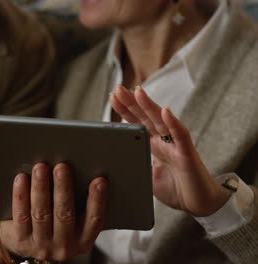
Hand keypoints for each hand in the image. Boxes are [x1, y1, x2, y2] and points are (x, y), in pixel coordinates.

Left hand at [0, 163, 107, 261]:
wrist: (29, 250)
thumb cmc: (56, 226)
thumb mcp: (73, 223)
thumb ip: (78, 203)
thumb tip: (77, 170)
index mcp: (83, 240)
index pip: (94, 220)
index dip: (97, 200)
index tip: (99, 181)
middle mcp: (64, 245)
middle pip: (64, 215)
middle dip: (63, 188)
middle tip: (62, 167)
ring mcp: (42, 245)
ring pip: (41, 214)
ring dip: (41, 189)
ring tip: (40, 169)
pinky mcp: (21, 241)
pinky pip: (21, 216)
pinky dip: (21, 196)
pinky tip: (21, 179)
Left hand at [110, 85, 231, 216]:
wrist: (199, 205)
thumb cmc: (176, 190)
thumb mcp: (147, 177)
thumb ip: (136, 165)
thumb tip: (116, 162)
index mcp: (154, 145)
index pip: (137, 123)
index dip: (126, 110)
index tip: (113, 96)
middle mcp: (165, 141)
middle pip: (146, 117)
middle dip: (131, 102)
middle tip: (118, 88)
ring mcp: (176, 146)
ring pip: (161, 121)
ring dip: (149, 106)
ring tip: (137, 92)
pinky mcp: (188, 155)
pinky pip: (181, 136)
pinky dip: (173, 123)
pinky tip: (166, 111)